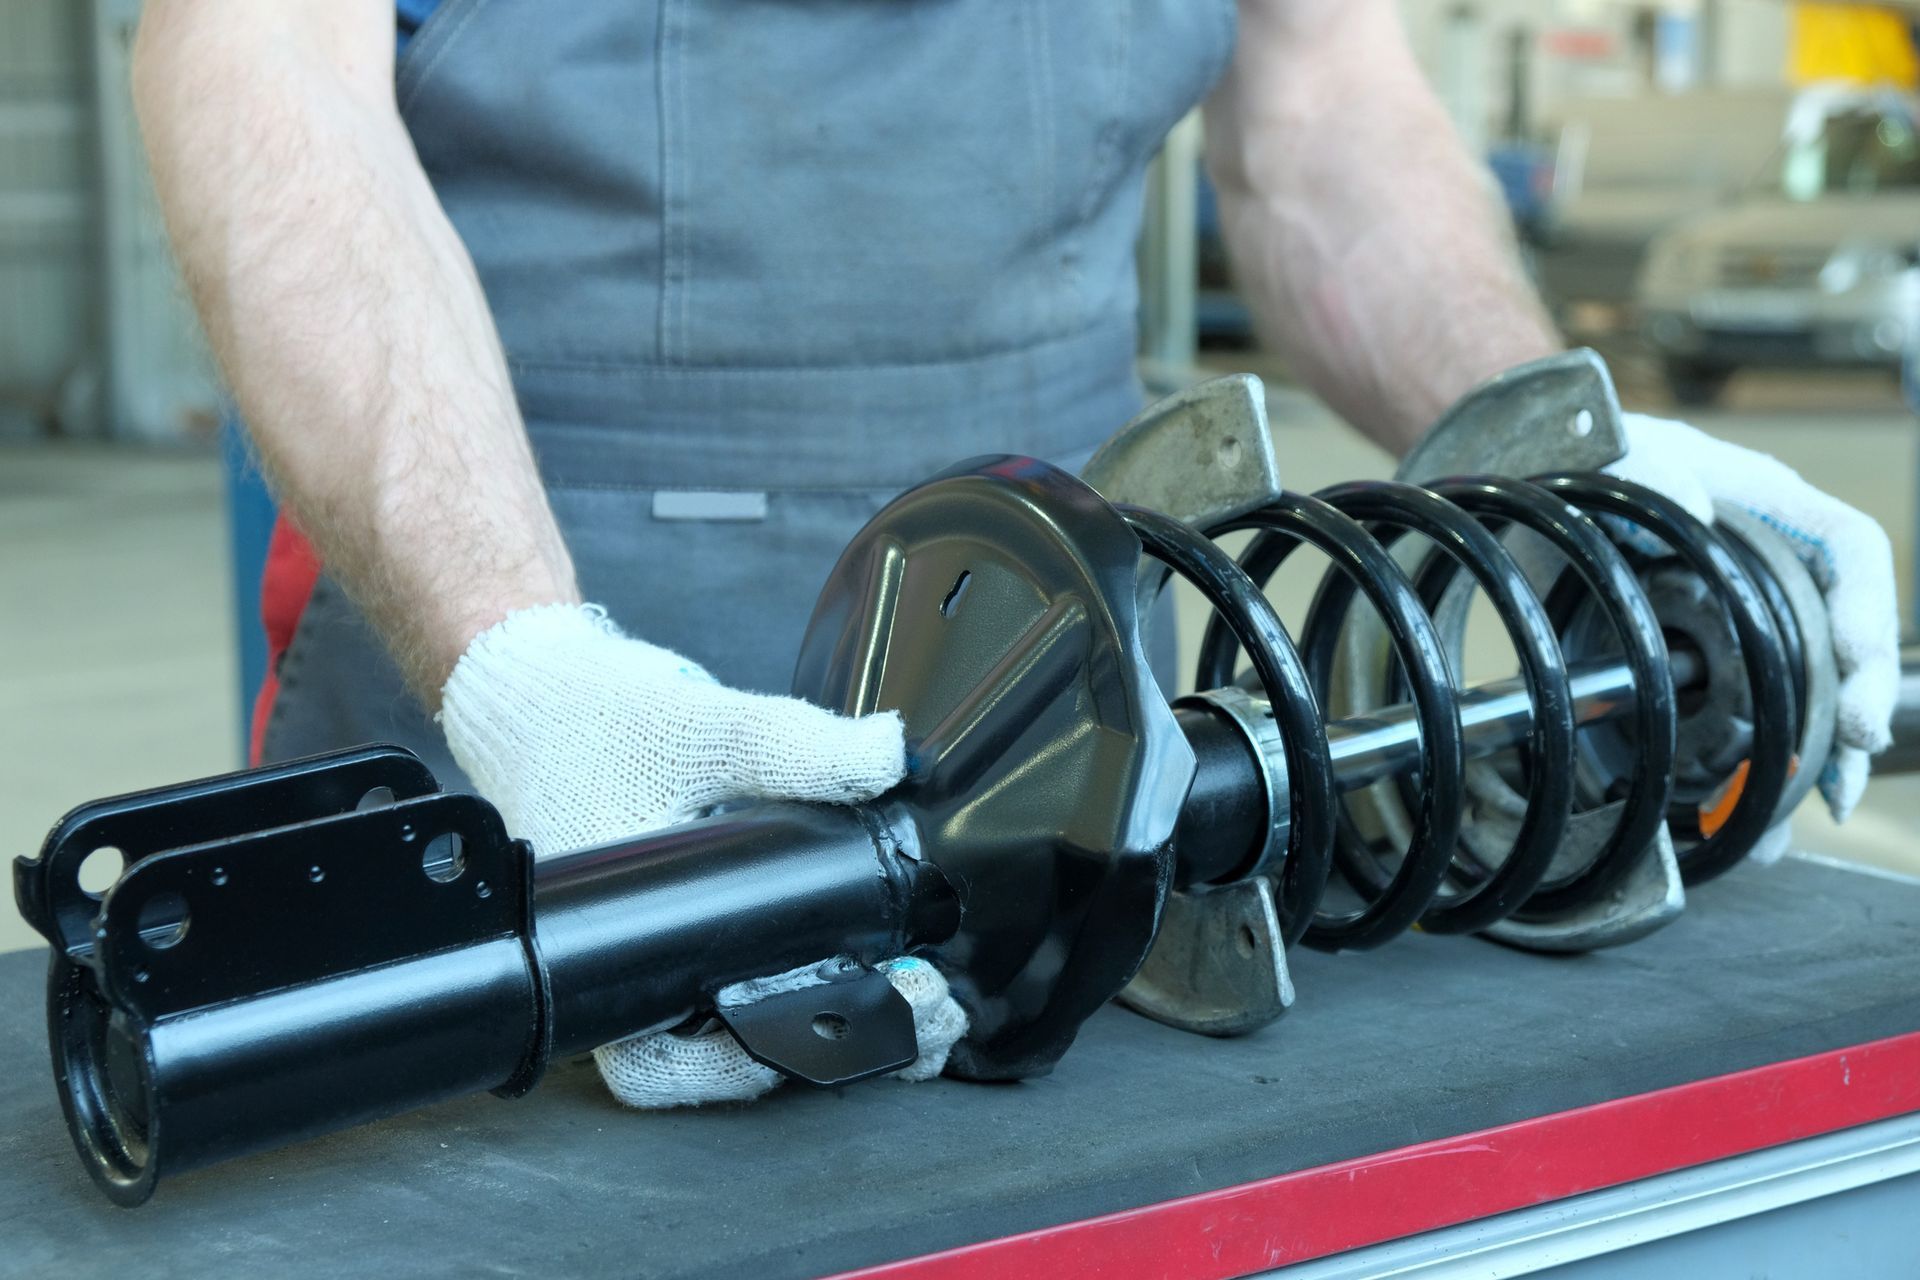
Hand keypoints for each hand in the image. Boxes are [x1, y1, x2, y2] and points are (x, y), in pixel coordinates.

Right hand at [439, 603, 966, 1105]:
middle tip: (920, 1011)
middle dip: (827, 1042)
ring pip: (745, 1016)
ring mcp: (665, 941)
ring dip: (835, 1010)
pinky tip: (882, 949)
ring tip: (920, 989)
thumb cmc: (586, 718)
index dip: (733, 1072)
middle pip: (721, 1053)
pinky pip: (753, 965)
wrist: (550, 687)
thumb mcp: (700, 724)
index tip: (818, 1036)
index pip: (654, 1059)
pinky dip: (819, 966)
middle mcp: (633, 960)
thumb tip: (886, 758)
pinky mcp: (695, 914)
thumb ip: (794, 744)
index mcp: (610, 940)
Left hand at [1608, 413, 1898, 822]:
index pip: (1850, 549)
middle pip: (1844, 634)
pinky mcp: (1707, 667)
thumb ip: (1652, 466)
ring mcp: (1744, 623)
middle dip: (1860, 693)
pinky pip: (1747, 721)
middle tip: (1856, 743)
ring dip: (1821, 752)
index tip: (1856, 654)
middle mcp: (1774, 571)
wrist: (1540, 494)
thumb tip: (1698, 505)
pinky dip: (1758, 771)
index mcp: (1771, 510)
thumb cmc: (1595, 460)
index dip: (1865, 600)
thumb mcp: (1618, 451)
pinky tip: (1759, 821)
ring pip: (1808, 691)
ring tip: (1825, 801)